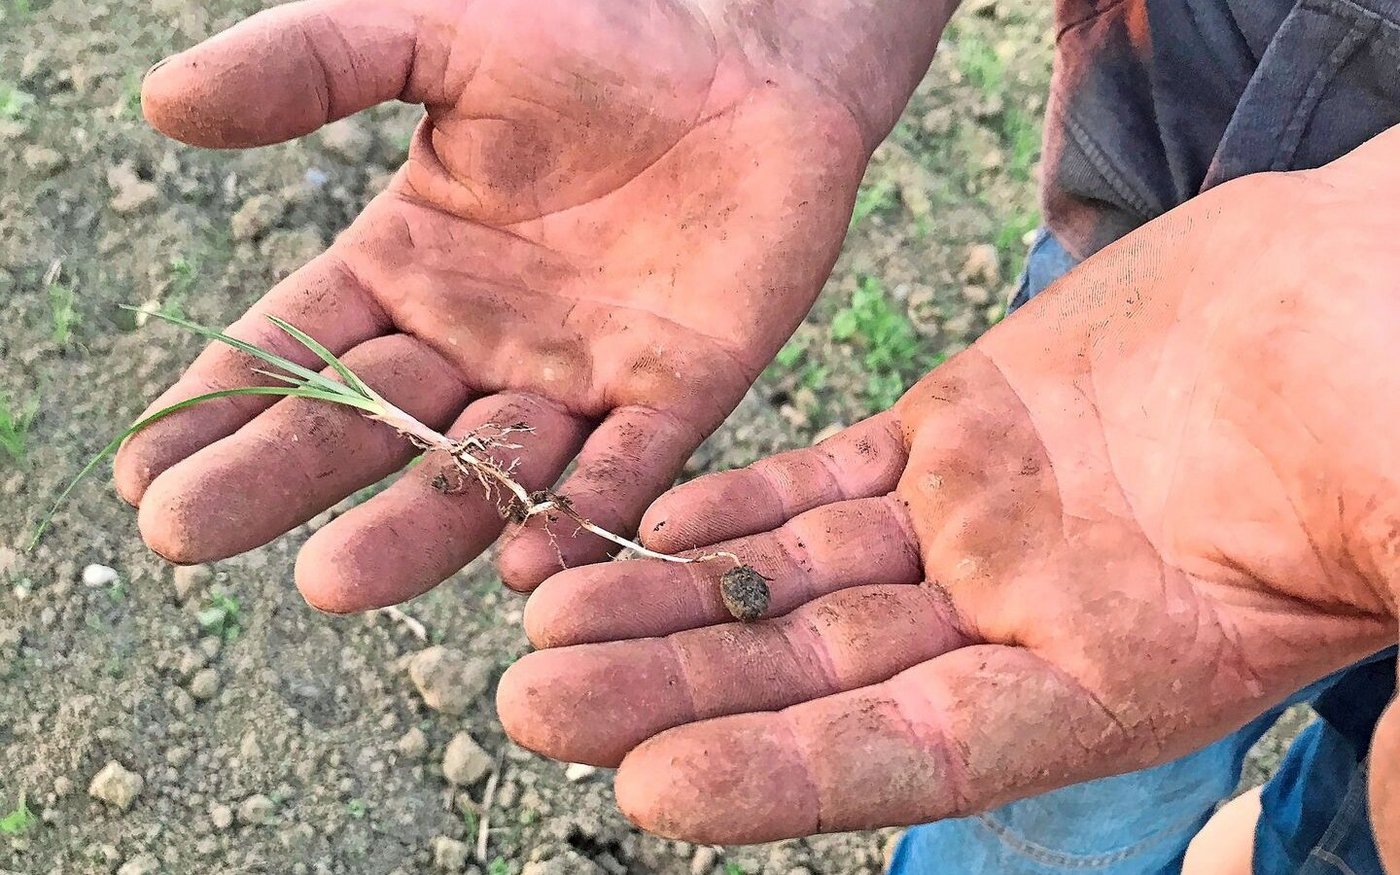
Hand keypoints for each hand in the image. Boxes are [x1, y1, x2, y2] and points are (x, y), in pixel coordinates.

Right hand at [113, 0, 947, 607]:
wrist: (750, 54)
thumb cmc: (597, 38)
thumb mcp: (440, 34)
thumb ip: (314, 64)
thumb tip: (163, 105)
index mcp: (410, 268)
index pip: (297, 348)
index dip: (221, 406)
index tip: (141, 473)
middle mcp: (483, 341)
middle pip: (371, 424)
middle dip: (280, 479)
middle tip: (188, 534)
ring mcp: (580, 375)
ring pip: (490, 466)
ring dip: (419, 523)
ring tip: (337, 579)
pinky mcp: (680, 390)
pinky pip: (628, 463)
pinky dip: (584, 509)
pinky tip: (531, 556)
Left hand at [497, 132, 1399, 844]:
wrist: (1376, 286)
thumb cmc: (1395, 416)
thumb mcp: (1399, 548)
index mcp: (1110, 681)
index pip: (913, 754)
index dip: (778, 777)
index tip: (649, 784)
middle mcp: (1023, 614)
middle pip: (818, 669)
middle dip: (677, 684)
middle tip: (534, 698)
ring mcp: (985, 518)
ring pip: (799, 571)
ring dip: (674, 592)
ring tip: (550, 609)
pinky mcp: (967, 425)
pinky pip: (828, 474)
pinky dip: (740, 498)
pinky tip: (652, 515)